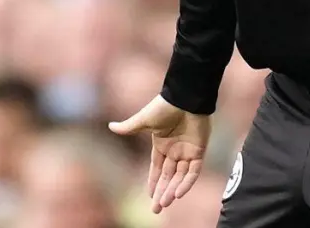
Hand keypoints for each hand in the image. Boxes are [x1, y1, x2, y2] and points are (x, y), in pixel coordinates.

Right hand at [108, 94, 211, 213]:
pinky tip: (179, 193)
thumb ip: (129, 127)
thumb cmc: (164, 107)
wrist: (185, 99)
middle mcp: (174, 151)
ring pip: (179, 177)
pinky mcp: (199, 151)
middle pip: (167, 177)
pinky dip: (186, 183)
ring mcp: (187, 152)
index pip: (157, 169)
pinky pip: (193, 172)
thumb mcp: (144, 120)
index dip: (153, 182)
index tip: (149, 196)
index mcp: (161, 144)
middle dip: (162, 193)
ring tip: (165, 203)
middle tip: (156, 209)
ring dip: (173, 190)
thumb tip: (110, 127)